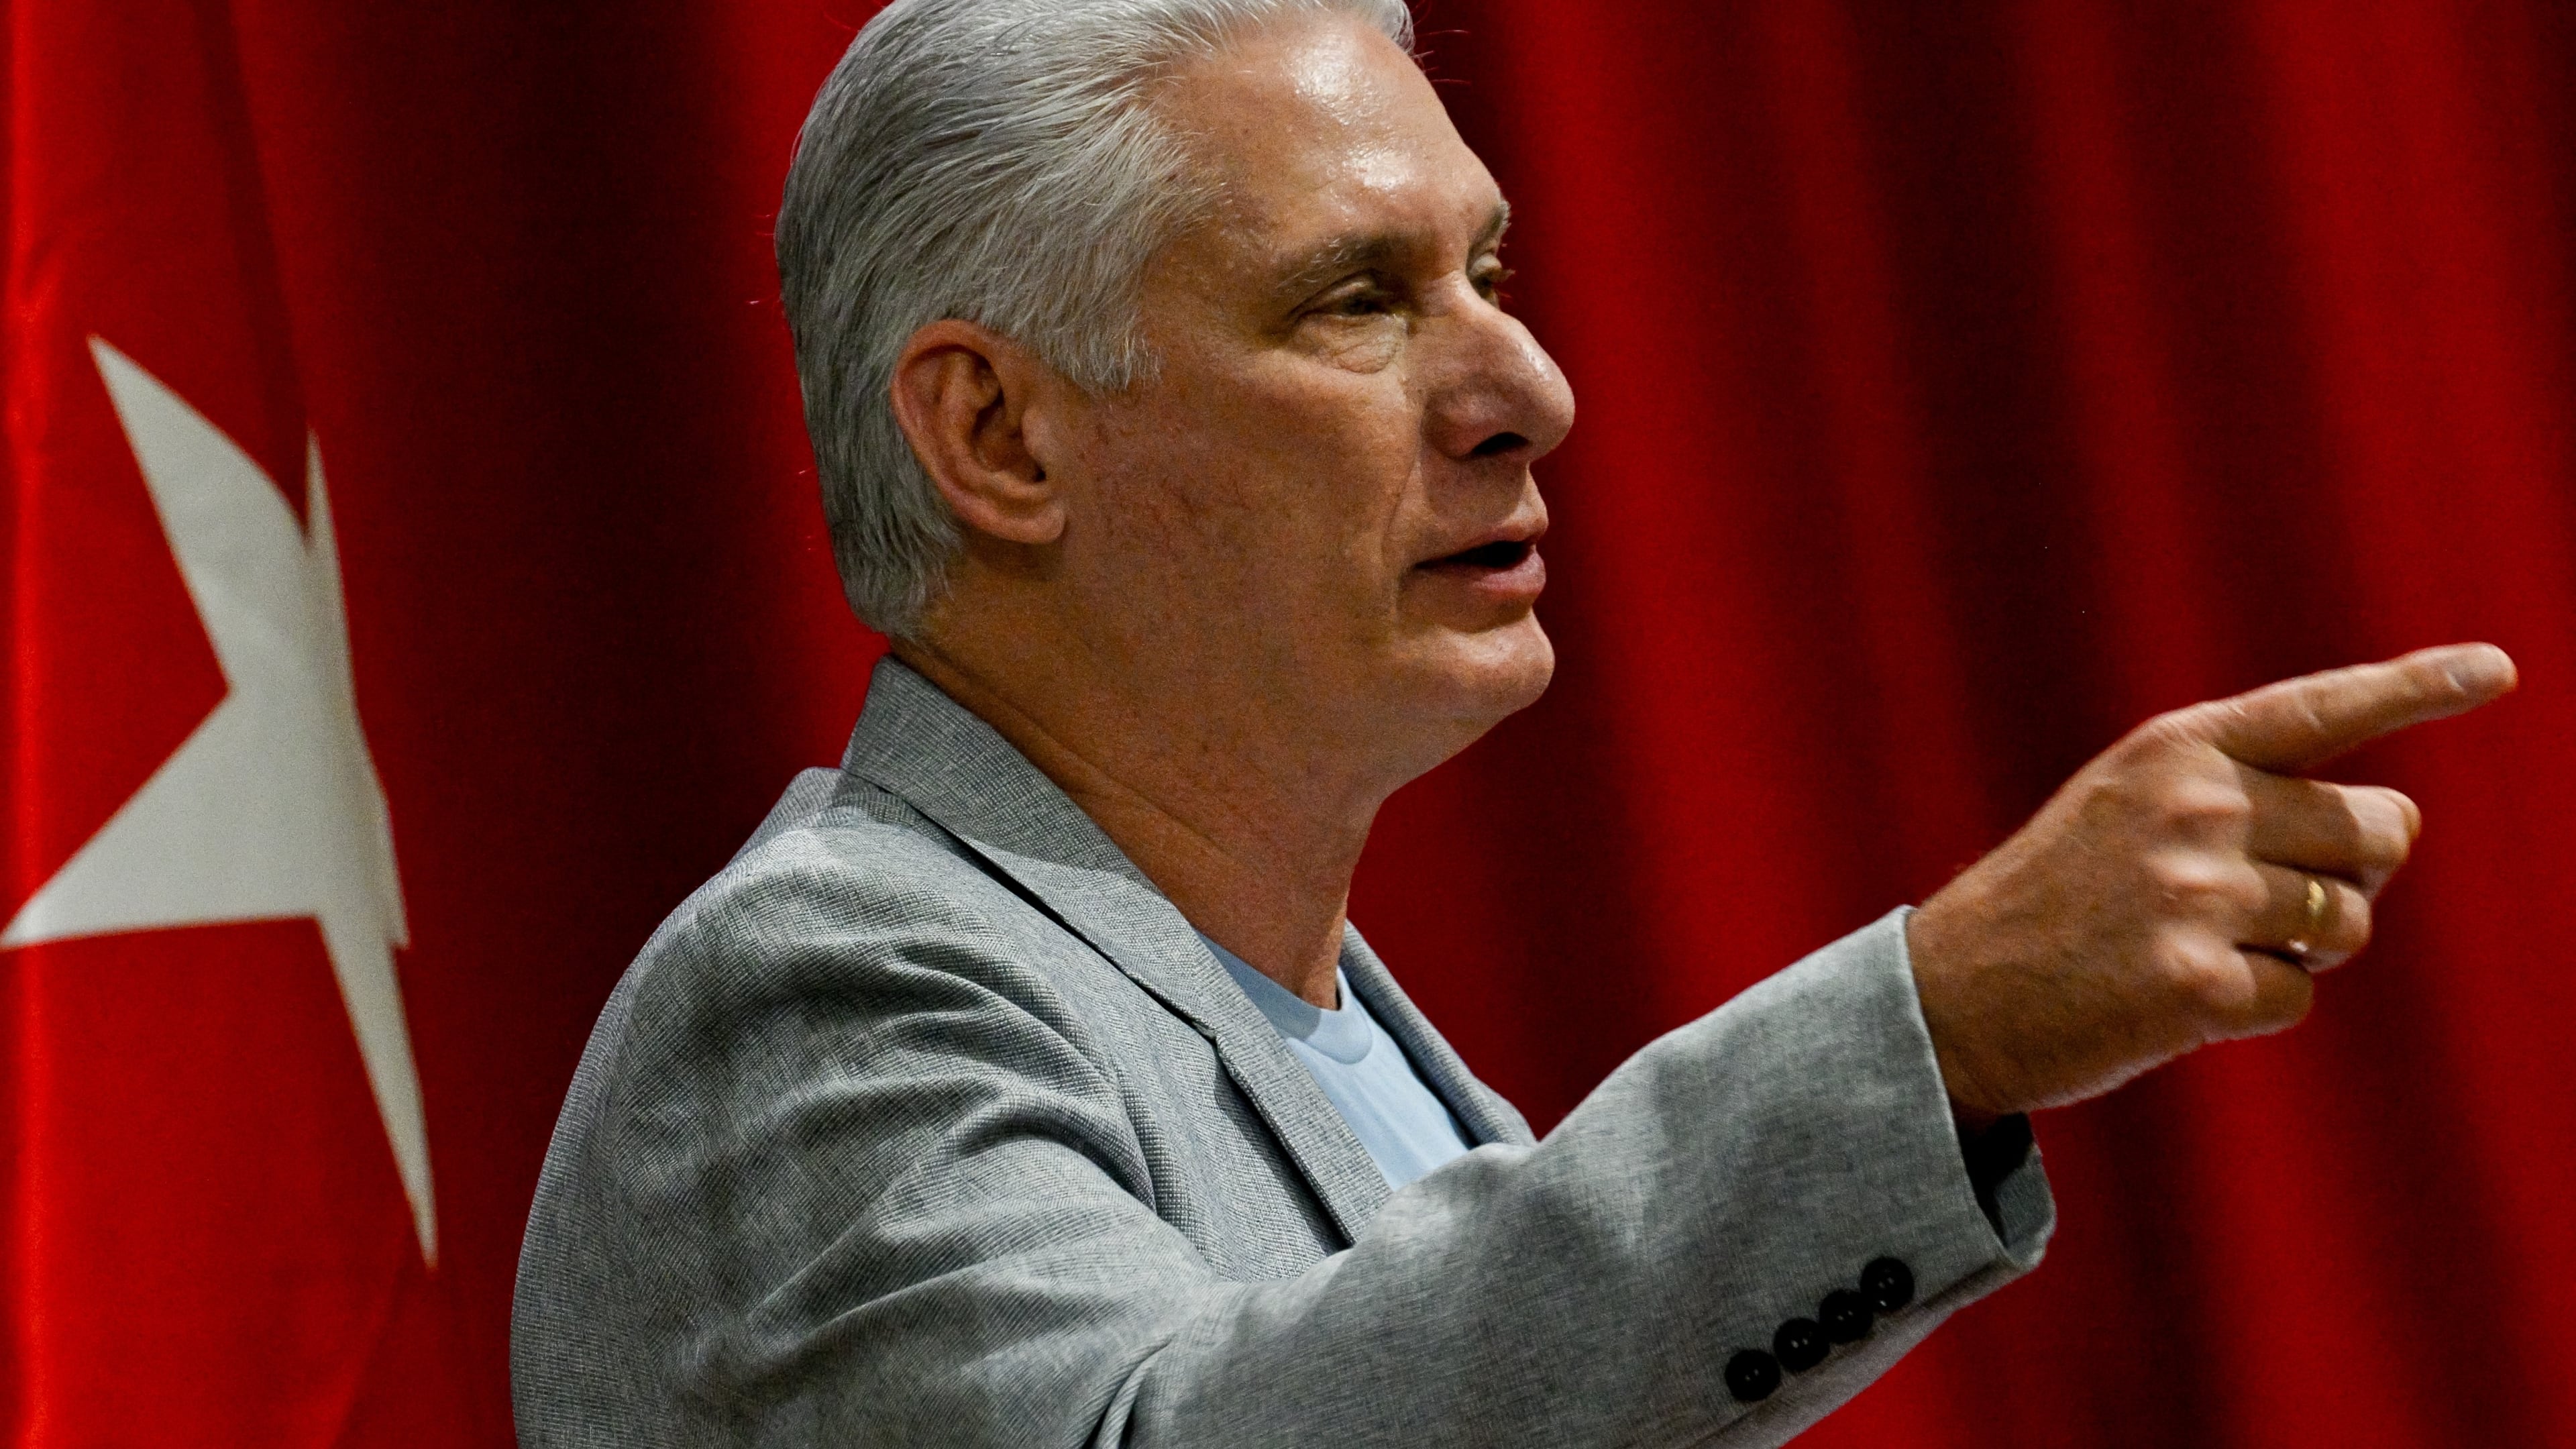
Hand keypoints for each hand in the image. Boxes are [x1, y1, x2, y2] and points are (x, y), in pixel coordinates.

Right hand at [1907, 643, 2517, 1118]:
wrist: (1953, 993)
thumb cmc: (2061, 899)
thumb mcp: (2130, 804)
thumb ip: (2247, 792)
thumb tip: (2396, 830)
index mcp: (2177, 749)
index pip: (2323, 708)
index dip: (2419, 686)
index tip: (2499, 668)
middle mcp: (2194, 807)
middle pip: (2374, 834)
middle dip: (2347, 874)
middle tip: (2261, 901)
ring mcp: (2195, 895)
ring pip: (2350, 923)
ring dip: (2300, 949)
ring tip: (2205, 946)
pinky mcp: (2196, 984)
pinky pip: (2299, 997)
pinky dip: (2258, 1006)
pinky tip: (2181, 996)